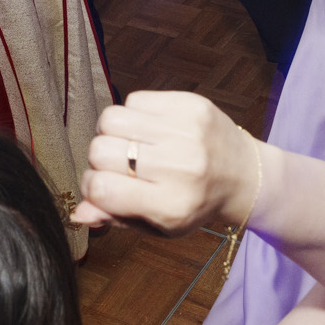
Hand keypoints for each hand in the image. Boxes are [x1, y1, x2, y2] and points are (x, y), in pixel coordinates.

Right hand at [72, 91, 263, 234]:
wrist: (246, 176)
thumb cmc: (196, 203)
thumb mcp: (159, 225)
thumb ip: (117, 217)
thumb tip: (78, 212)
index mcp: (170, 204)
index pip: (102, 187)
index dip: (90, 186)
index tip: (102, 188)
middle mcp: (179, 166)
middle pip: (100, 150)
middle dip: (100, 160)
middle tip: (120, 167)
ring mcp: (186, 131)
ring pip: (111, 119)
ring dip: (112, 133)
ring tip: (131, 145)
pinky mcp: (191, 104)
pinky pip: (135, 99)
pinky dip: (134, 114)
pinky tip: (150, 130)